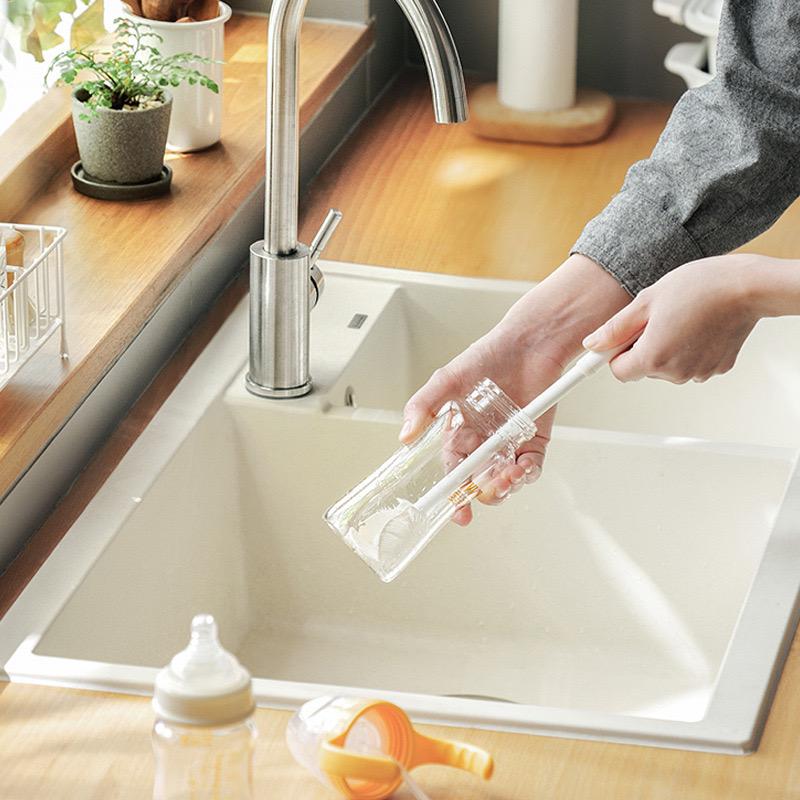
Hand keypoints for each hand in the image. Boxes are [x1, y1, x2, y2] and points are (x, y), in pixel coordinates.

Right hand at [400, 254, 629, 523]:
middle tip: (487, 488)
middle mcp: (483, 442)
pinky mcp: (536, 439)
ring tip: (507, 475)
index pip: (453, 470)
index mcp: (459, 432)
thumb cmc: (487, 356)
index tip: (458, 512)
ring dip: (506, 485)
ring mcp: (510, 443)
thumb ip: (423, 407)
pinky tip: (523, 466)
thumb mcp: (447, 380)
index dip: (454, 494)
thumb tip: (404, 438)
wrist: (529, 342)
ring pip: (505, 479)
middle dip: (483, 492)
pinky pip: (532, 466)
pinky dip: (528, 473)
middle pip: (480, 481)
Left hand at [582, 254, 769, 382]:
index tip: (621, 339)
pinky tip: (699, 325)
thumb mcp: (647, 301)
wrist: (747, 287)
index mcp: (653, 357)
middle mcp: (676, 372)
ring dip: (667, 347)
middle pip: (644, 368)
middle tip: (657, 318)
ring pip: (668, 366)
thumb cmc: (699, 287)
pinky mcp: (717, 368)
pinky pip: (692, 363)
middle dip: (644, 347)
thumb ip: (616, 328)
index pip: (618, 371)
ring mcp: (698, 372)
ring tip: (681, 318)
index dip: (617, 353)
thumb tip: (593, 344)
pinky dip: (690, 349)